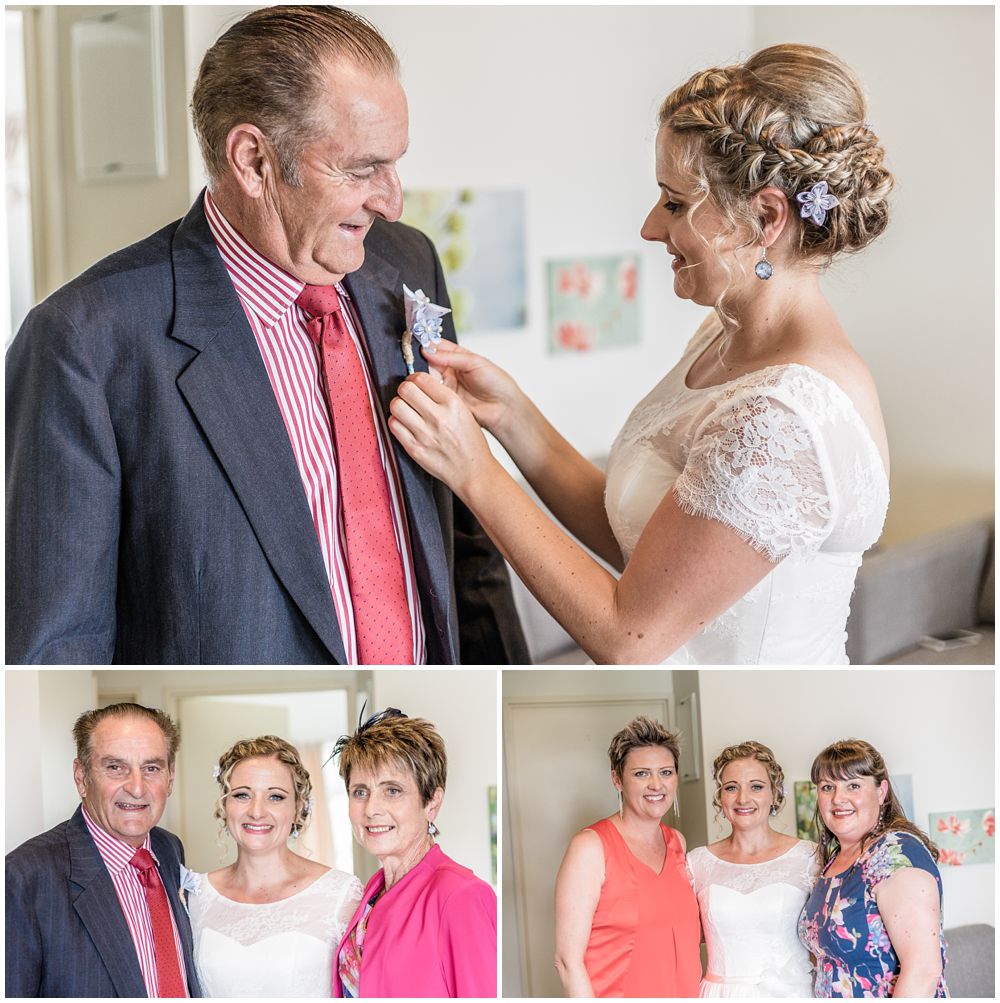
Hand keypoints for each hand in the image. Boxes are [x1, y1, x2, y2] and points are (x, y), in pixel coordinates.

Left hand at [389, 372, 496, 497]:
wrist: (473, 472)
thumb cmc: (471, 444)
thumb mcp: (464, 412)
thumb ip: (443, 397)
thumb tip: (420, 384)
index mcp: (452, 404)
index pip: (421, 379)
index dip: (414, 379)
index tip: (415, 384)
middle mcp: (438, 417)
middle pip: (405, 390)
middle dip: (404, 390)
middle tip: (408, 396)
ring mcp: (424, 434)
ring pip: (395, 406)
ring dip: (398, 406)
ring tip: (406, 411)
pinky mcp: (414, 449)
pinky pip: (393, 426)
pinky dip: (396, 422)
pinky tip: (405, 425)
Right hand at [422, 340, 521, 437]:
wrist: (503, 407)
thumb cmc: (496, 382)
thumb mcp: (474, 362)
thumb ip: (451, 356)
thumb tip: (428, 350)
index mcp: (457, 356)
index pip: (436, 346)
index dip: (426, 344)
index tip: (416, 344)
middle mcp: (449, 370)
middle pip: (427, 362)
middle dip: (420, 360)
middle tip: (413, 360)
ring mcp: (445, 385)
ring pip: (426, 378)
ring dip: (421, 376)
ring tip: (417, 373)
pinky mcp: (443, 401)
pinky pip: (430, 394)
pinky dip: (425, 390)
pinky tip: (422, 387)